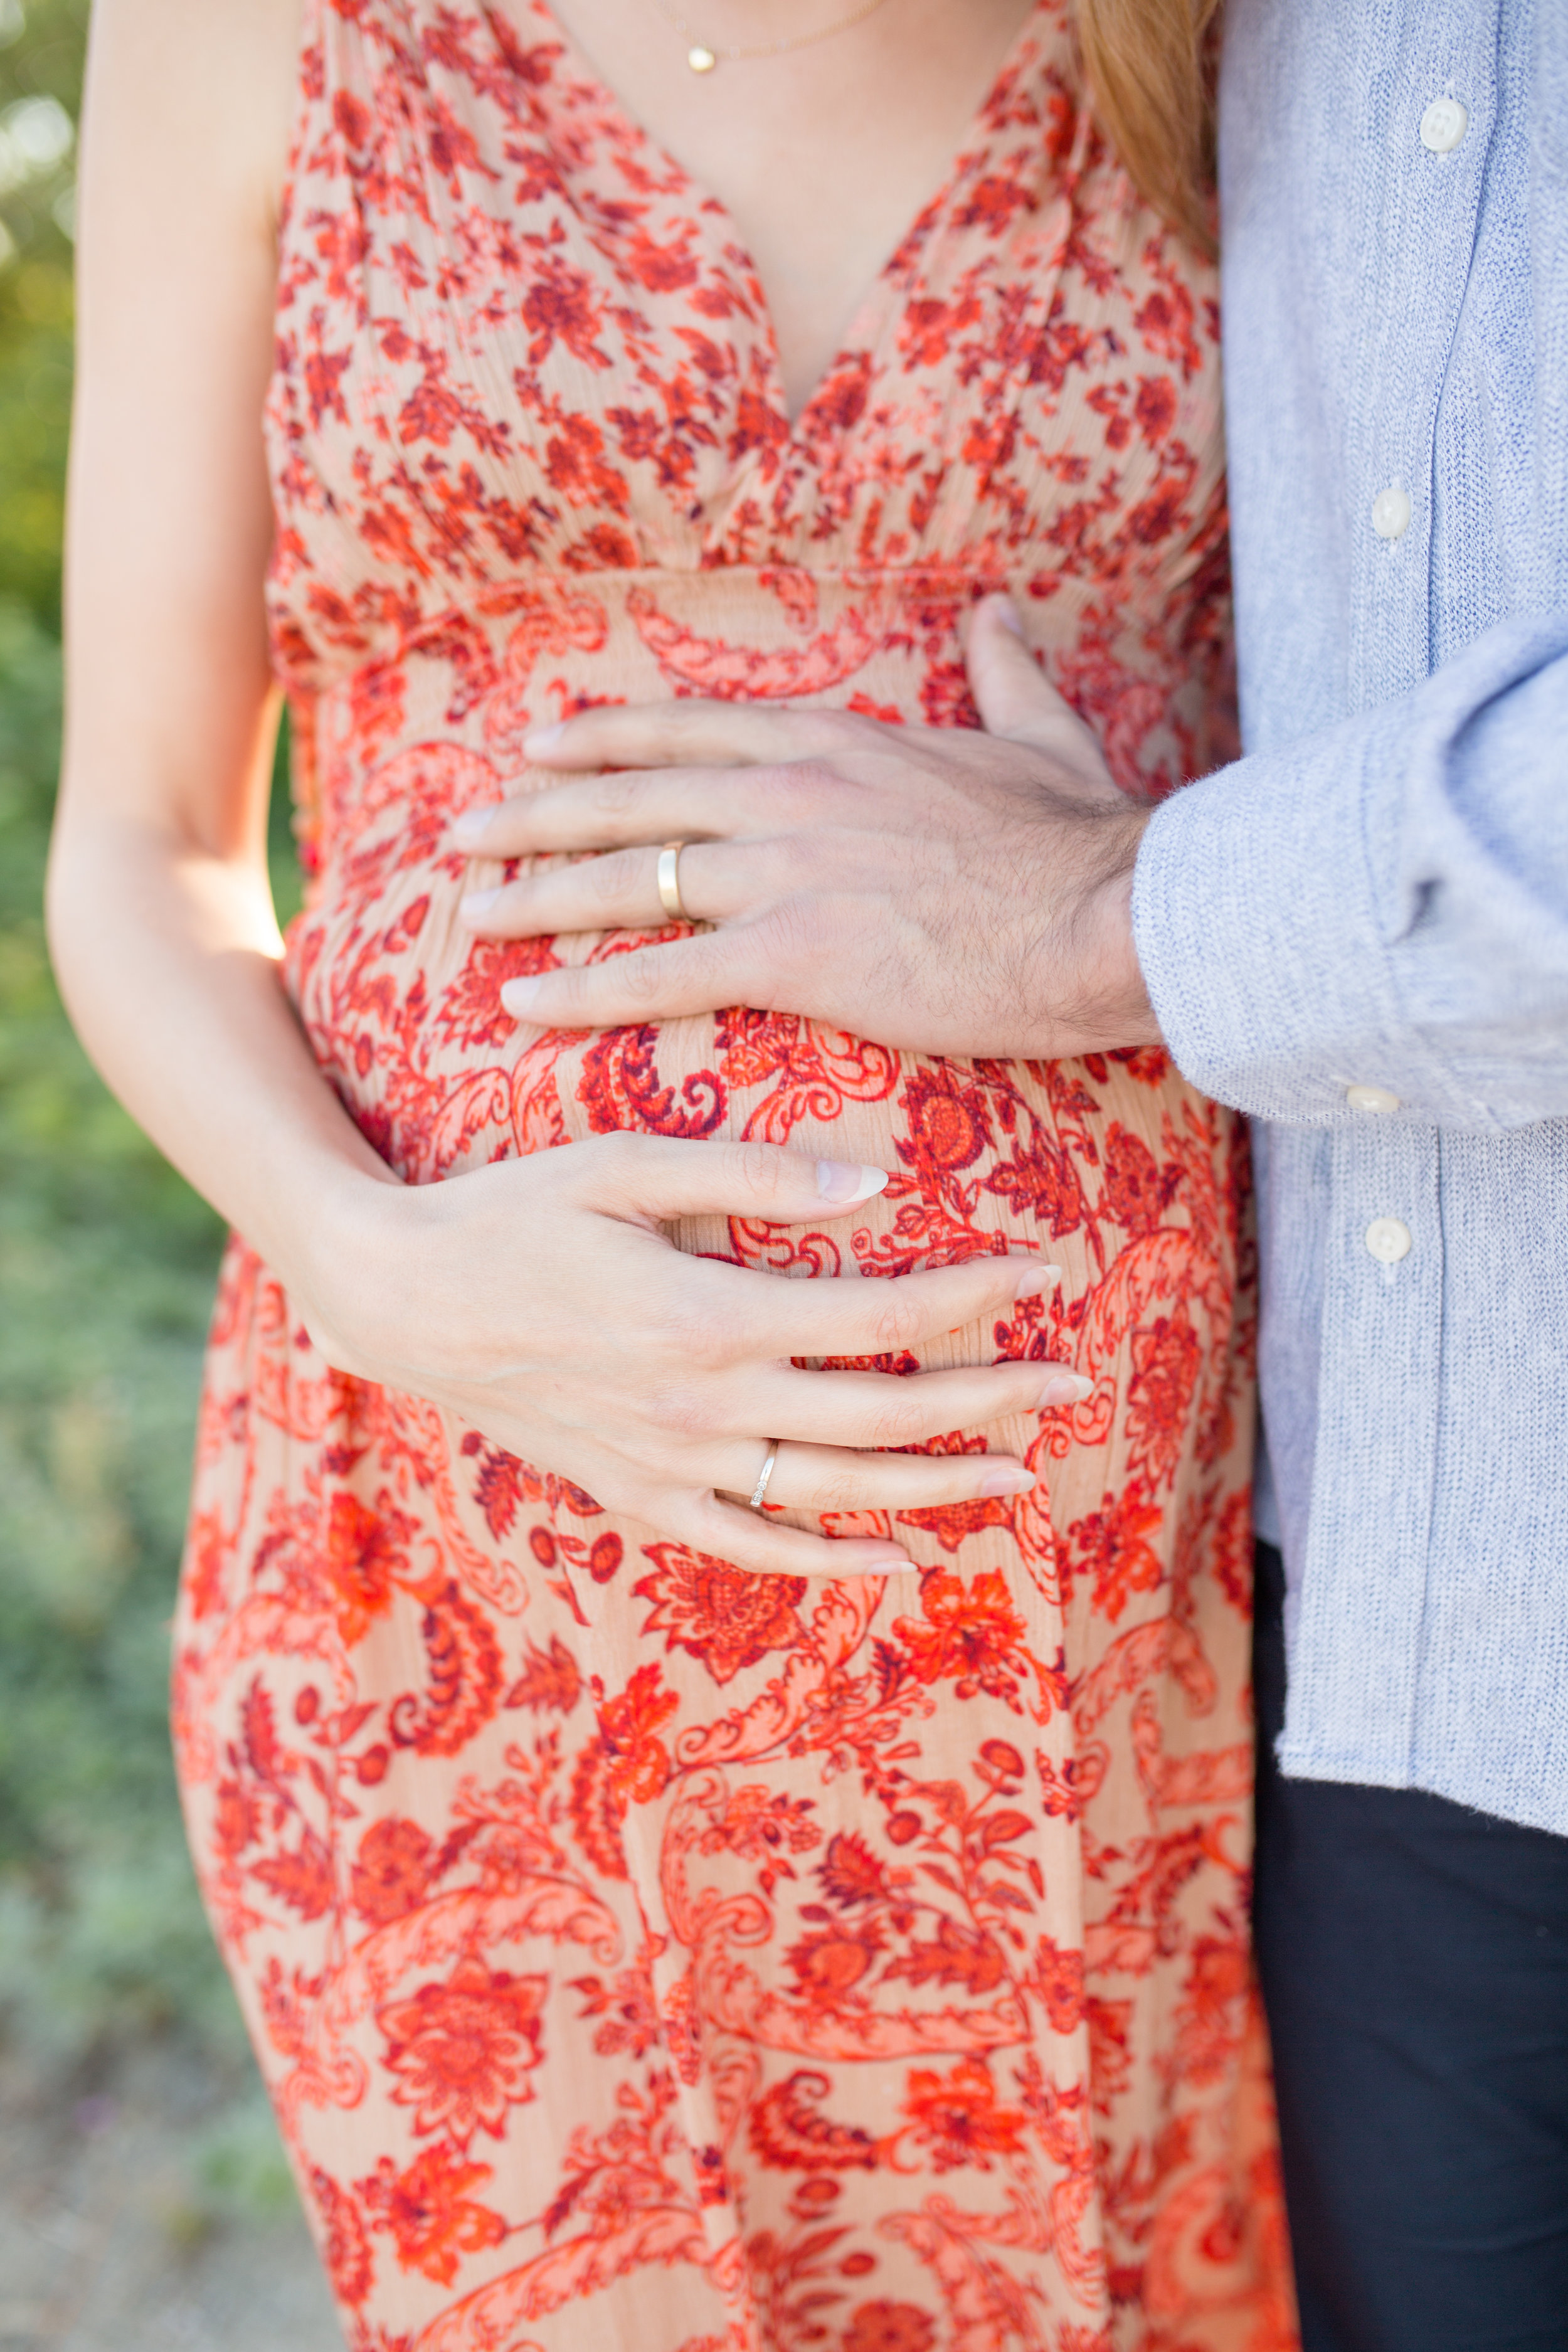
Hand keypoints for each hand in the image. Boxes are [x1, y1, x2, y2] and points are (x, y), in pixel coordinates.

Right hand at [301, 1134, 1088, 1577]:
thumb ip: (752, 1174)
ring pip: (833, 1495)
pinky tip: (896, 1560)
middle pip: (882, 1418)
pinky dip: (829, 1559)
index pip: (880, 1314)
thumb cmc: (511, 1213)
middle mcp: (704, 1407)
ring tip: (1019, 1477)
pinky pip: (752, 1545)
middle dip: (991, 1401)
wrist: (400, 1300)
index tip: (1045, 1267)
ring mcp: (672, 1465)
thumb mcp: (623, 1164)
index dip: (973, 1293)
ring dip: (936, 1488)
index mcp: (710, 1316)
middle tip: (1073, 1385)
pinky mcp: (639, 1496)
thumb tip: (874, 1188)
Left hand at [452, 595, 1160, 1058]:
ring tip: (466, 915)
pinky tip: (521, 1002)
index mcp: (835, 741)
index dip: (601, 740)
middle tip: (463, 832)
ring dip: (535, 898)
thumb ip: (1003, 675)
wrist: (1113, 913)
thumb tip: (999, 615)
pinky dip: (580, 988)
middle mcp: (790, 792)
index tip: (538, 751)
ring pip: (625, 878)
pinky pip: (660, 972)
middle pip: (629, 796)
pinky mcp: (796, 956)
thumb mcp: (1042, 736)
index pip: (685, 728)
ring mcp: (785, 871)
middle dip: (533, 814)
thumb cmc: (1083, 839)